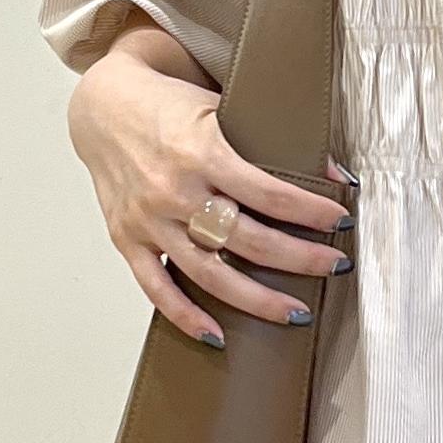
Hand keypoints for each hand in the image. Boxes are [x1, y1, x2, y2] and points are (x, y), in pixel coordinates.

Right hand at [67, 47, 353, 346]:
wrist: (101, 107)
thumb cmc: (167, 106)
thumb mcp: (223, 107)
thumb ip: (271, 142)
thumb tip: (334, 175)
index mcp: (201, 152)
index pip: (268, 193)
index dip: (309, 212)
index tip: (340, 222)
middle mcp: (174, 190)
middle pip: (247, 239)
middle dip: (299, 258)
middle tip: (335, 267)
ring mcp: (149, 220)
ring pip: (209, 273)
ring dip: (257, 299)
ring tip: (297, 313)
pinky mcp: (127, 239)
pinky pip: (157, 288)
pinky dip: (186, 316)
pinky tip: (217, 336)